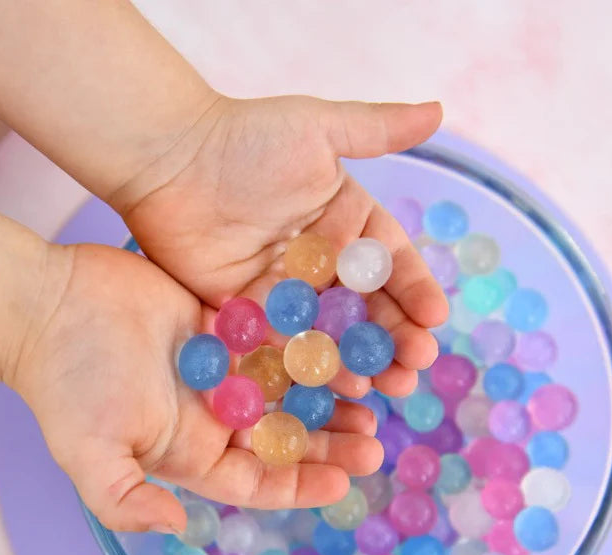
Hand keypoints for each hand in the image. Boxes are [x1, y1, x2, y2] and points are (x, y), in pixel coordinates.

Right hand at [10, 244, 380, 531]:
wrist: (50, 305)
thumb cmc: (67, 382)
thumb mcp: (91, 453)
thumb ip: (128, 500)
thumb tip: (178, 530)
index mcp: (192, 450)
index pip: (257, 479)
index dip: (300, 484)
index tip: (343, 482)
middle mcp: (215, 412)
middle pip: (285, 434)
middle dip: (328, 441)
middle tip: (373, 441)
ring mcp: (223, 366)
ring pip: (289, 387)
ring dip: (328, 394)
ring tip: (371, 399)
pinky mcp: (224, 323)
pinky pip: (275, 337)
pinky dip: (307, 344)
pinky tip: (342, 345)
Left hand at [112, 95, 448, 397]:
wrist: (171, 159)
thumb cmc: (247, 139)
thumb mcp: (320, 128)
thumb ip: (379, 129)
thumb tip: (439, 110)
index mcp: (346, 222)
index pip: (391, 263)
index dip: (415, 290)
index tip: (435, 318)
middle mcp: (322, 261)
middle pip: (367, 307)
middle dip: (396, 335)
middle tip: (417, 363)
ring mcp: (287, 291)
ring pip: (333, 333)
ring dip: (364, 360)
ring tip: (391, 387)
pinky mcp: (251, 313)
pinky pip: (286, 344)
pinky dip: (312, 365)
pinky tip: (339, 386)